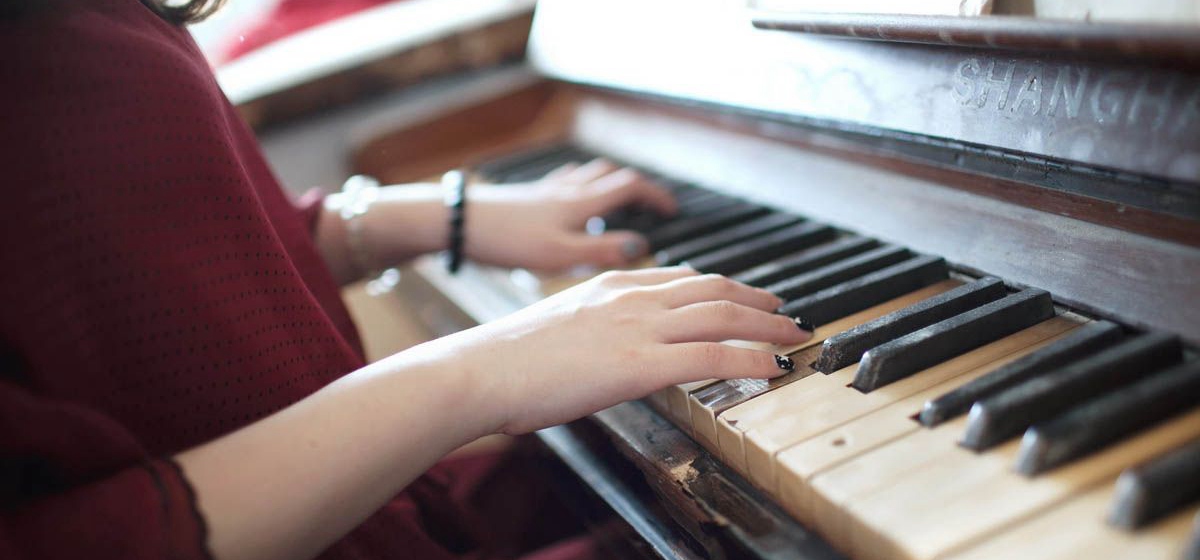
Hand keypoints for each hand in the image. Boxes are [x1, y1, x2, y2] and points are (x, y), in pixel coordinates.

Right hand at [415, 267, 811, 434]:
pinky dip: (750, 358)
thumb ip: (592, 329)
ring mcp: (637, 327)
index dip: (720, 285)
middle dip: (756, 298)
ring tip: (792, 334)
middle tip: (784, 310)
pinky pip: (712, 356)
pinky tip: (772, 366)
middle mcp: (630, 296)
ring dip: (766, 324)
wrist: (480, 370)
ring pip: (722, 315)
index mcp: (609, 284)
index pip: (680, 277)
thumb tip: (606, 351)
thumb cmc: (505, 359)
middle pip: (712, 288)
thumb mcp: (557, 327)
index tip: (743, 294)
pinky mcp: (639, 363)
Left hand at [464, 159, 676, 270]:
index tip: (672, 210)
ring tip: (618, 202)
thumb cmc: (507, 241)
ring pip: (589, 175)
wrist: (460, 223)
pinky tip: (571, 199)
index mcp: (582, 203)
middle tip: (649, 206)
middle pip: (613, 175)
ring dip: (609, 183)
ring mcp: (547, 190)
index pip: (631, 186)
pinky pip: (564, 181)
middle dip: (636, 187)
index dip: (656, 195)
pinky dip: (579, 185)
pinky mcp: (528, 196)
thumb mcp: (560, 255)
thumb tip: (641, 247)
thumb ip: (602, 251)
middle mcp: (568, 190)